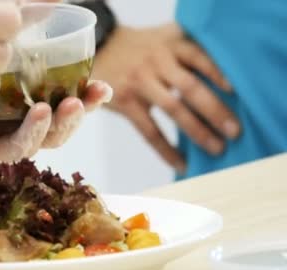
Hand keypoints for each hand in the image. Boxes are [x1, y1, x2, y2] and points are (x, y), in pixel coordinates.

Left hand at [0, 81, 111, 177]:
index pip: (62, 105)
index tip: (101, 88)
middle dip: (70, 120)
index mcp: (20, 101)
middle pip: (52, 133)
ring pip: (24, 148)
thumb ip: (22, 19)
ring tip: (45, 110)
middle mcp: (7, 126)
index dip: (85, 101)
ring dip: (39, 131)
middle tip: (77, 102)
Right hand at [93, 24, 238, 171]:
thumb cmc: (141, 49)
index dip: (219, 75)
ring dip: (197, 131)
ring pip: (173, 109)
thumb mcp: (164, 39)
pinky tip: (182, 163)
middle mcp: (156, 61)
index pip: (200, 58)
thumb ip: (189, 52)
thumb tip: (224, 85)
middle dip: (215, 110)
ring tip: (216, 148)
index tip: (236, 93)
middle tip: (234, 131)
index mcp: (170, 45)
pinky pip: (150, 131)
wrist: (99, 49)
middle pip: (190, 87)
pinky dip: (167, 150)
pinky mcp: (126, 102)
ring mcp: (140, 82)